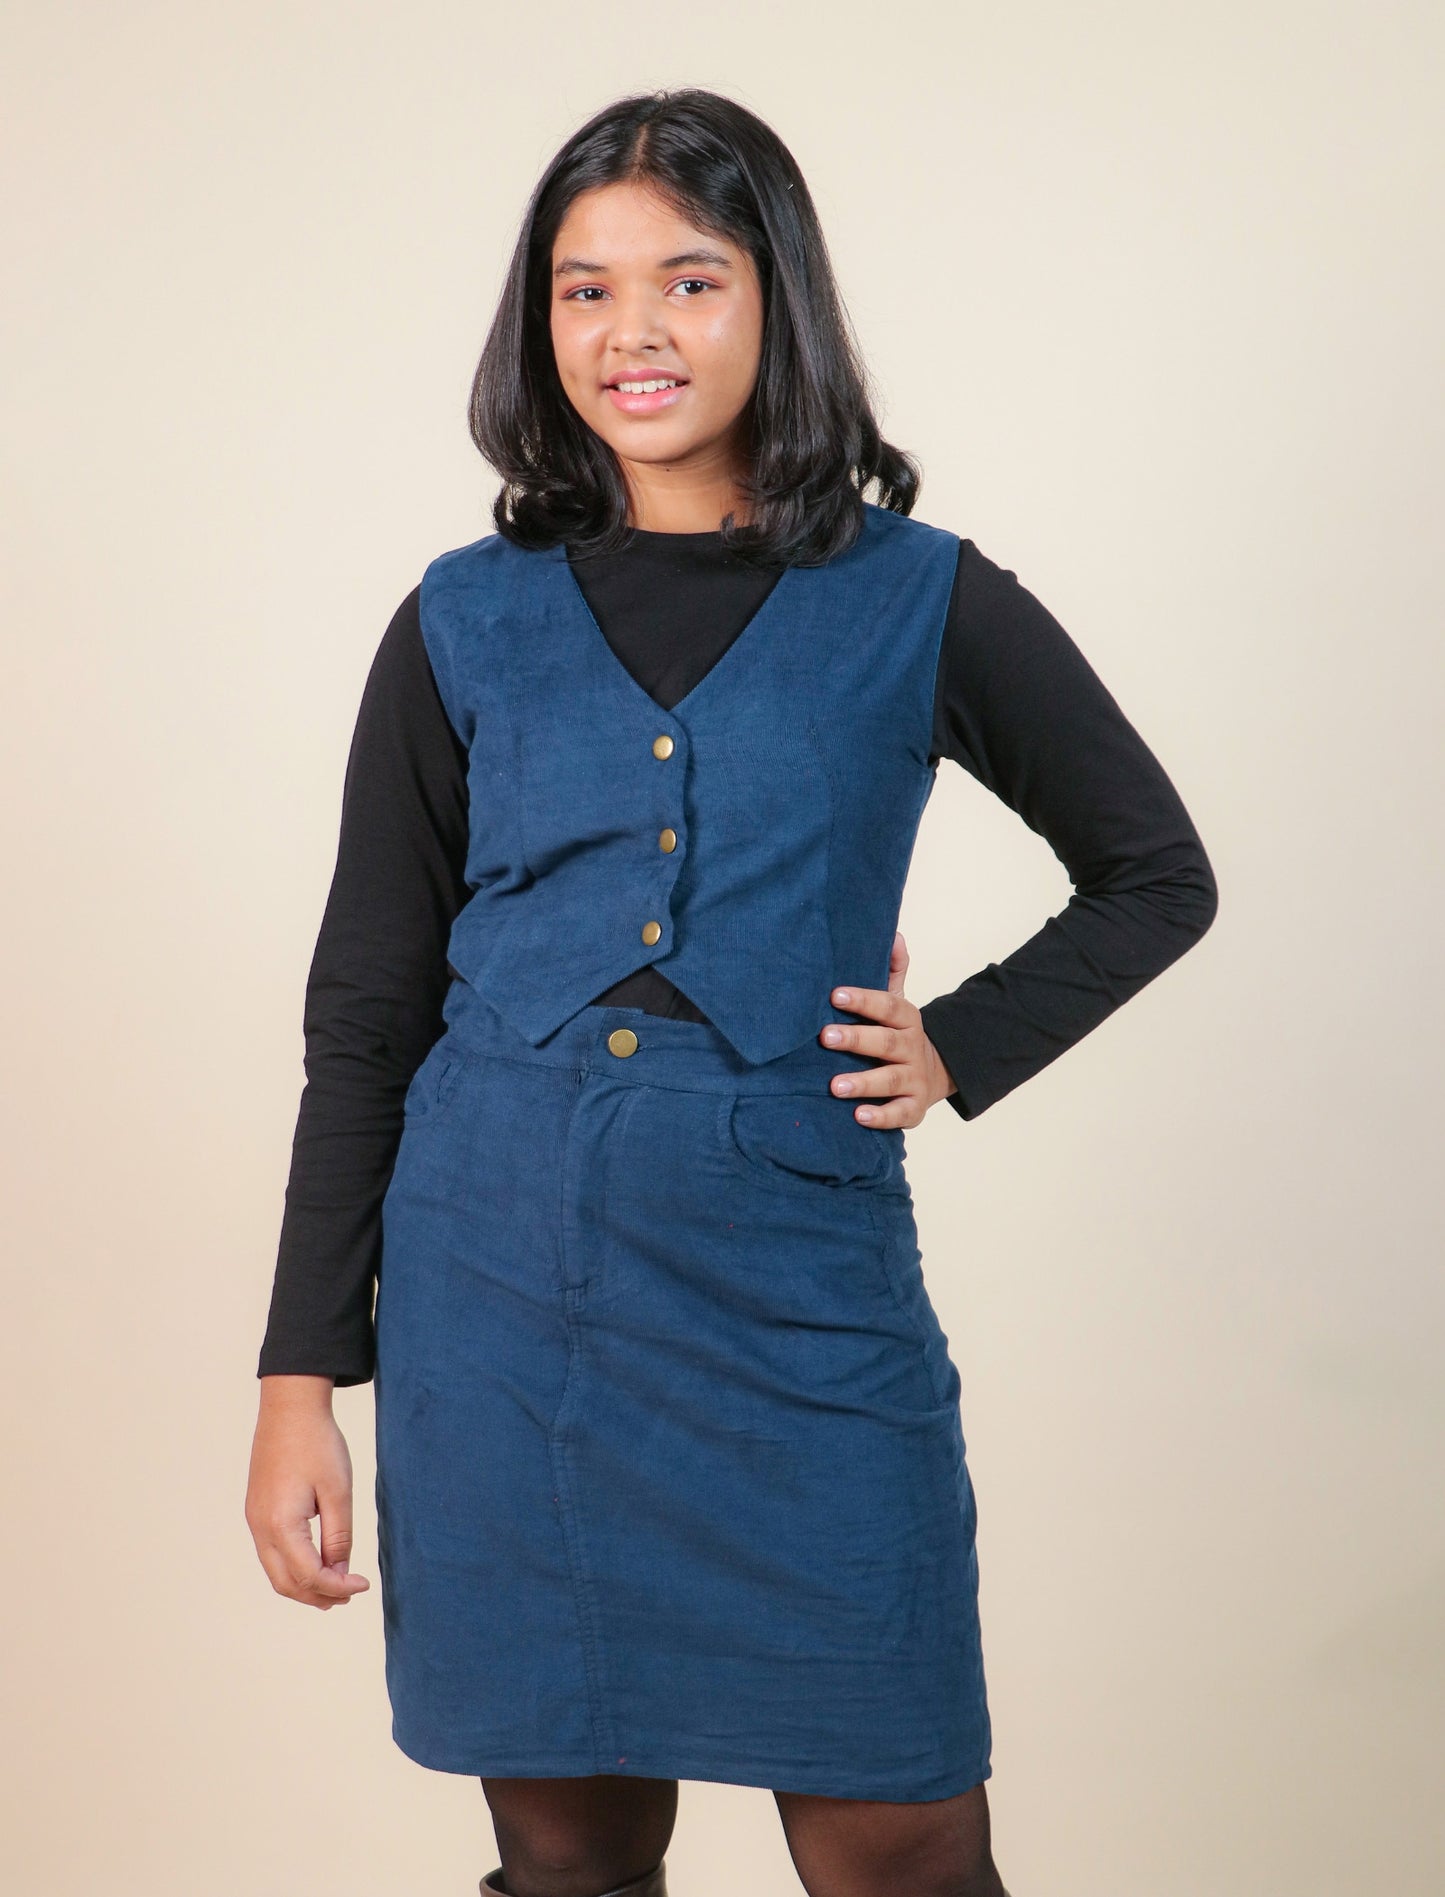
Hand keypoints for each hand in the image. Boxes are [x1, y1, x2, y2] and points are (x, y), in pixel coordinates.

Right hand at [246, 1376, 371, 1609]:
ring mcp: (255, 1520)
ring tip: (334, 1586)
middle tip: (348, 1595)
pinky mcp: (256, 1511)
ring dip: (303, 1586)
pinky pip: (271, 1553)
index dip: (337, 1587)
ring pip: (275, 1571)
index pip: (308, 1576)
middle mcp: (260, 1528)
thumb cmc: (317, 1443)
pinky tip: (316, 1562)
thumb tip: (340, 1572)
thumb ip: (339, 1536)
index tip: (363, 1585)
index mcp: (281, 1524)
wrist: (289, 1408)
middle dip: (317, 1596)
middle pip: (285, 1583)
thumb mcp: (338, 1490)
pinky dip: (293, 1567)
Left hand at [819, 931, 958, 1129]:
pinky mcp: (913, 1109)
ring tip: (834, 1086)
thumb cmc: (899, 1034)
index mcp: (906, 1019)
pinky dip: (880, 1117)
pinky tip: (857, 1116)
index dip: (863, 1000)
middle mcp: (912, 1048)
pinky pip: (899, 1115)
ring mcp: (914, 1080)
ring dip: (863, 1082)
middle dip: (856, 1039)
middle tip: (825, 1037)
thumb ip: (893, 971)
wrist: (933, 1074)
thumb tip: (894, 933)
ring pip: (890, 1081)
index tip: (835, 995)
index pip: (888, 1006)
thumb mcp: (898, 1003)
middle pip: (886, 1042)